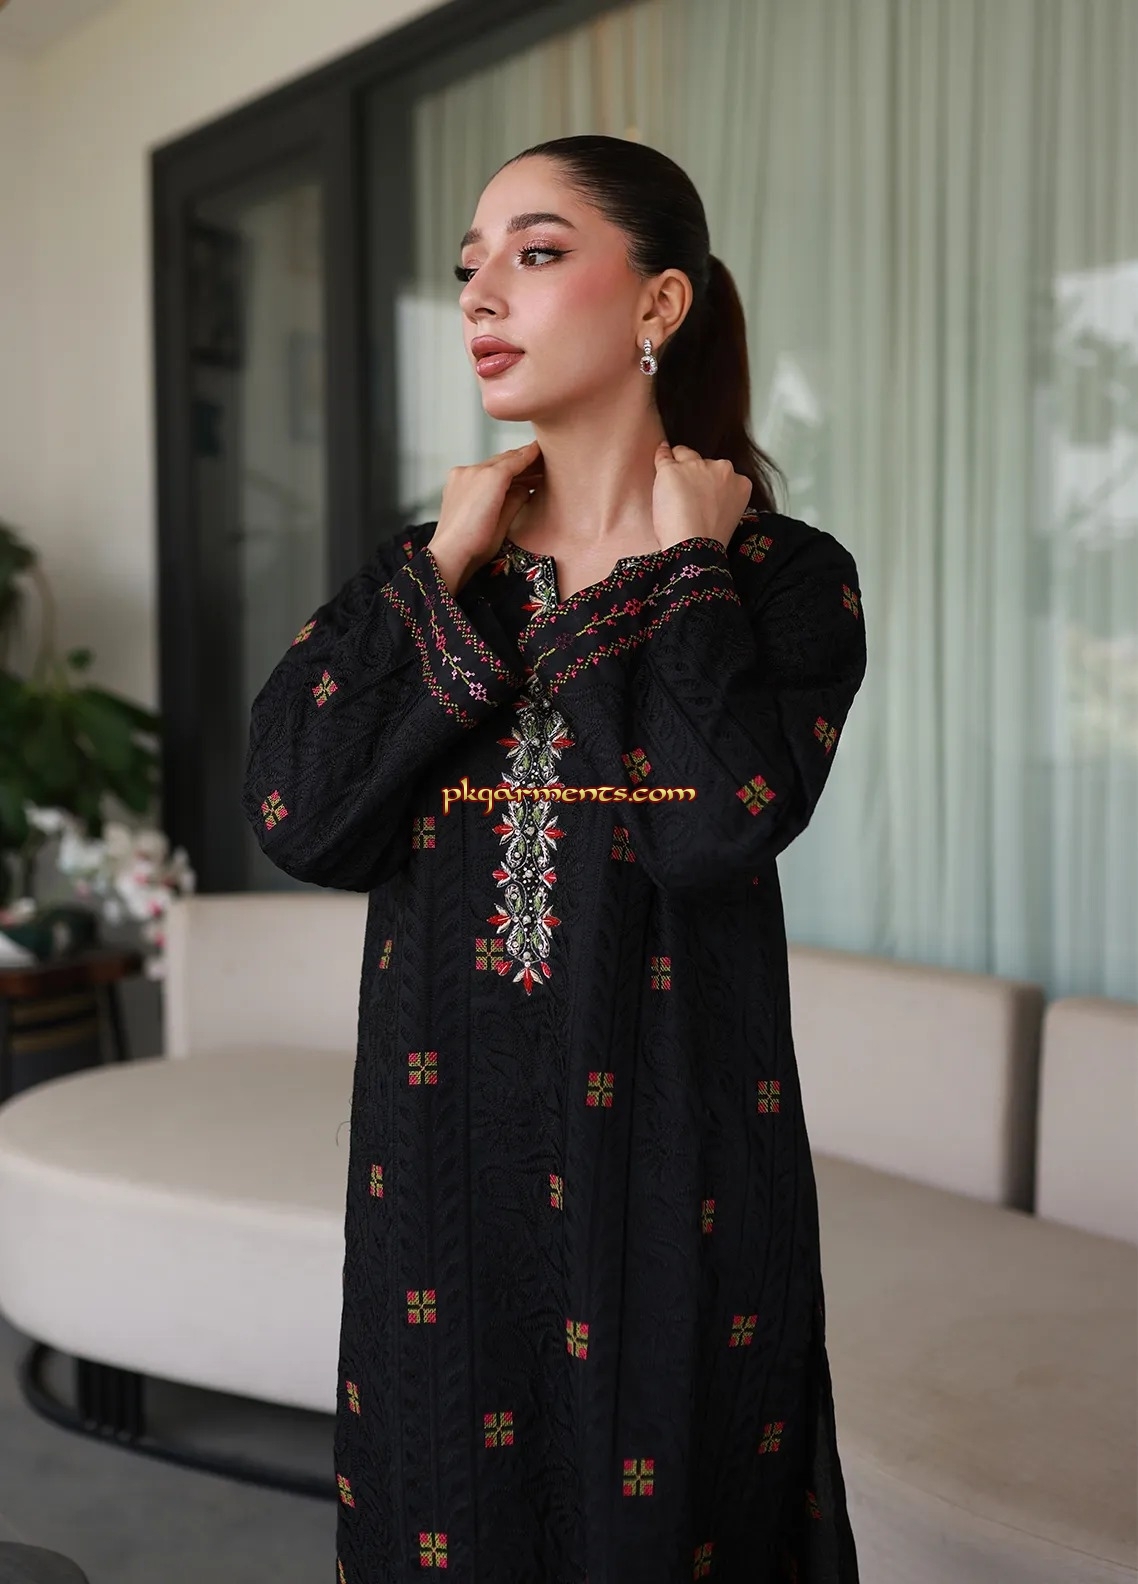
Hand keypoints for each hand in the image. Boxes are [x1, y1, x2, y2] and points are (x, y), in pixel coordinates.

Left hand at [428, 439, 544, 592]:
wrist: (449, 555)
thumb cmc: (477, 545)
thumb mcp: (506, 523)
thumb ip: (517, 499)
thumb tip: (523, 489)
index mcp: (490, 478)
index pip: (516, 460)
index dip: (531, 454)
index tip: (541, 448)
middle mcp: (474, 471)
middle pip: (503, 459)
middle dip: (521, 460)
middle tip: (539, 463)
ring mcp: (461, 475)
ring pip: (490, 465)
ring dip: (507, 469)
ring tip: (524, 476)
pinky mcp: (453, 482)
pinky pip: (477, 472)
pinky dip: (491, 475)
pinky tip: (501, 484)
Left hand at [651, 441, 752, 553]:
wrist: (694, 546)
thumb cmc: (709, 539)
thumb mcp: (729, 514)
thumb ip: (724, 496)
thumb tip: (708, 493)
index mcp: (740, 483)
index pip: (723, 472)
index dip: (710, 481)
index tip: (702, 491)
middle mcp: (721, 469)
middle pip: (704, 461)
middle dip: (695, 472)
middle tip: (686, 493)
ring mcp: (696, 467)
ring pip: (684, 455)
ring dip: (678, 465)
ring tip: (671, 485)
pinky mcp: (672, 470)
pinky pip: (664, 456)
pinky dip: (660, 456)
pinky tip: (660, 455)